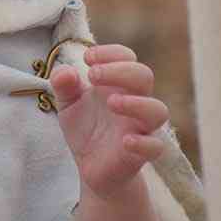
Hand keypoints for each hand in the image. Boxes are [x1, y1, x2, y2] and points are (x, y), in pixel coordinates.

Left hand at [49, 44, 168, 201]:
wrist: (91, 167)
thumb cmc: (85, 128)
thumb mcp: (67, 103)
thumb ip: (63, 85)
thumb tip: (66, 71)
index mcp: (118, 84)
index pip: (127, 57)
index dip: (111, 53)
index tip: (88, 58)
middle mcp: (134, 101)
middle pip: (144, 75)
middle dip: (121, 70)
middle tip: (92, 76)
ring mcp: (140, 127)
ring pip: (158, 110)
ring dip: (136, 103)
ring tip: (111, 103)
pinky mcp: (141, 154)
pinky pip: (155, 147)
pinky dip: (143, 142)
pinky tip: (125, 141)